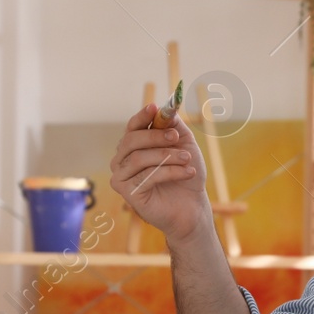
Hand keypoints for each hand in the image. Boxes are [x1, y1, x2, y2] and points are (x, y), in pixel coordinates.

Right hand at [109, 101, 209, 244]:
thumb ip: (174, 126)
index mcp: (133, 146)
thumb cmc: (186, 173)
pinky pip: (147, 176)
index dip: (142, 116)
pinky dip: (171, 172)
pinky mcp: (128, 193)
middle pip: (131, 140)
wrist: (192, 205)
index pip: (132, 127)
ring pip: (139, 158)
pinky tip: (188, 172)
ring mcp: (121, 177)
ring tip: (187, 159)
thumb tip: (165, 108)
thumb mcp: (184, 145)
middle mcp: (122, 160)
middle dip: (156, 136)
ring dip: (167, 156)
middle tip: (176, 137)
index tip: (155, 108)